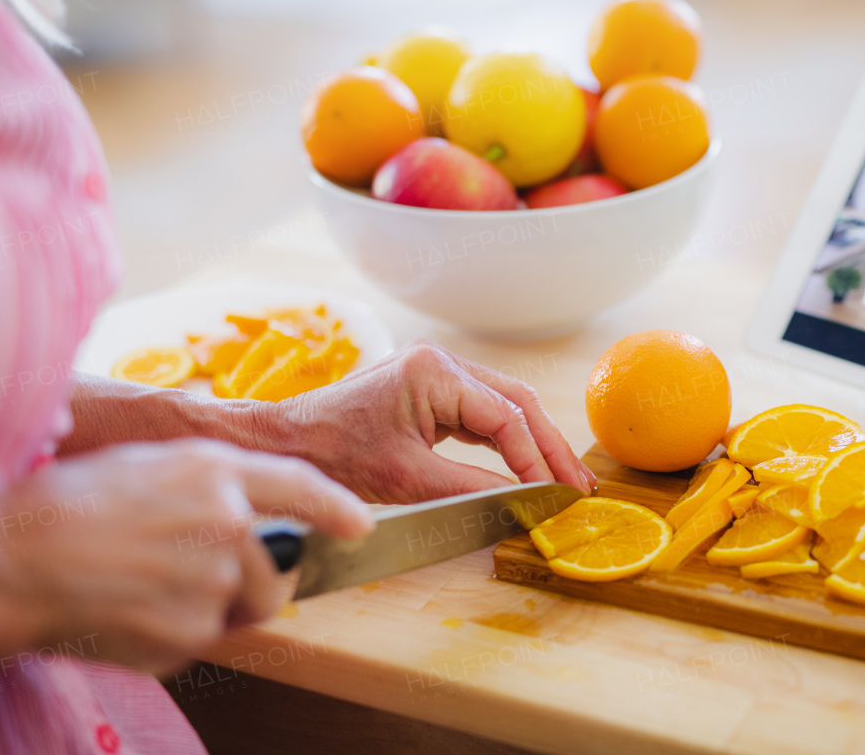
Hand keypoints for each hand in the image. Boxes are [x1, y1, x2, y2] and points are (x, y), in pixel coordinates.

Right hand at [0, 440, 372, 675]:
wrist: (15, 559)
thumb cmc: (68, 506)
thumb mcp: (149, 466)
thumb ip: (211, 484)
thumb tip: (246, 510)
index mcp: (216, 471)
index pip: (299, 487)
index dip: (334, 508)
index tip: (357, 525)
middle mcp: (228, 521)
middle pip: (274, 576)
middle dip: (246, 586)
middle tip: (183, 577)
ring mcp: (214, 579)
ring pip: (236, 611)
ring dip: (206, 610)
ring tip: (145, 587)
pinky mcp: (191, 631)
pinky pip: (198, 641)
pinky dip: (169, 636)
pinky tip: (128, 610)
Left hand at [261, 340, 594, 504]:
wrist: (285, 444)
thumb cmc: (333, 455)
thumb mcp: (406, 479)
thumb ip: (471, 488)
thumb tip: (524, 503)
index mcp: (434, 371)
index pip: (505, 416)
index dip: (536, 459)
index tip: (555, 496)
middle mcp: (441, 361)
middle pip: (516, 402)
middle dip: (549, 447)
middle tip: (578, 487)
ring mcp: (438, 373)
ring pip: (506, 405)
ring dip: (535, 444)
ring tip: (565, 479)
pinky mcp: (433, 390)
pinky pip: (484, 413)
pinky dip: (509, 441)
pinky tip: (530, 465)